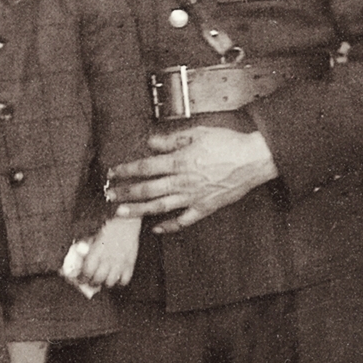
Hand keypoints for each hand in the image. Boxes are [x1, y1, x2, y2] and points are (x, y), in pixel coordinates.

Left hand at [78, 215, 141, 286]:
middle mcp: (108, 259)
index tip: (80, 278)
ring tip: (102, 280)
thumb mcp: (92, 233)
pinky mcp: (130, 263)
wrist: (126, 219)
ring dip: (104, 283)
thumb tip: (76, 256)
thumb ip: (84, 246)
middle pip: (97, 280)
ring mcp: (120, 262)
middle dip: (91, 282)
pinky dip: (119, 281)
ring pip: (110, 282)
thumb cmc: (108, 224)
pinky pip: (124, 280)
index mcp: (97, 251)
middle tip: (90, 281)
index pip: (87, 272)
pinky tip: (115, 277)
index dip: (82, 278)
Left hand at [109, 127, 277, 231]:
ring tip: (121, 213)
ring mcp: (193, 197)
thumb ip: (172, 139)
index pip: (145, 167)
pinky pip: (184, 220)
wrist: (253, 159)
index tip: (111, 173)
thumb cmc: (227, 143)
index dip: (126, 170)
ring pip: (160, 207)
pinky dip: (169, 226)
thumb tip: (151, 142)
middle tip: (108, 196)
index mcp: (179, 161)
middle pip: (147, 189)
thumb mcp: (198, 133)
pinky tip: (156, 229)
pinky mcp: (205, 207)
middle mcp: (182, 181)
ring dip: (138, 210)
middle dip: (125, 193)